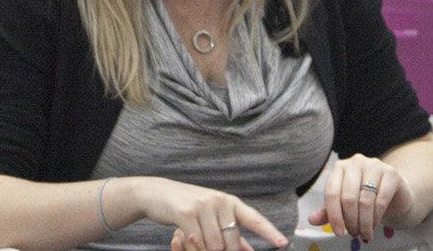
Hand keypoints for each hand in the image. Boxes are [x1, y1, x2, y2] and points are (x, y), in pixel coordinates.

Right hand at [140, 178, 287, 250]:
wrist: (156, 193)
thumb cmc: (187, 205)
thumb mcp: (211, 215)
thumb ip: (231, 232)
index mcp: (228, 201)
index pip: (253, 218)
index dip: (269, 232)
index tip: (282, 243)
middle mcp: (218, 200)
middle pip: (231, 242)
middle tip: (209, 246)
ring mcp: (202, 205)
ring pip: (214, 245)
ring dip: (205, 250)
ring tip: (195, 239)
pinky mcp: (185, 213)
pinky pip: (197, 242)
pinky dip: (193, 246)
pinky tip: (186, 236)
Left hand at [307, 154, 413, 242]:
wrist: (396, 197)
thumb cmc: (365, 199)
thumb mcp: (344, 204)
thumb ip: (328, 210)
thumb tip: (311, 220)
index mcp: (339, 167)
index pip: (331, 191)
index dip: (333, 214)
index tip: (338, 232)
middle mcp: (355, 162)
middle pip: (348, 196)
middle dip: (350, 220)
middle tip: (354, 234)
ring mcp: (374, 165)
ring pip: (364, 200)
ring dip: (364, 222)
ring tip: (364, 234)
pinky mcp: (392, 173)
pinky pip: (381, 199)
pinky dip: (376, 217)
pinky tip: (374, 226)